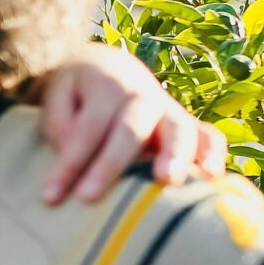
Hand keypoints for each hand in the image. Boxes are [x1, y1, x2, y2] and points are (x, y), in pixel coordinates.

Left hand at [40, 42, 228, 203]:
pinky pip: (209, 136)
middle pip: (129, 128)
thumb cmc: (78, 94)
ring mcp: (170, 110)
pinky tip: (212, 178)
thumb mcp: (59, 98)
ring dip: (174, 155)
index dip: (68, 163)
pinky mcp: (189, 126)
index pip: (87, 128)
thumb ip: (61, 124)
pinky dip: (214, 154)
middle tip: (89, 197)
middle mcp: (144, 94)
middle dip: (110, 164)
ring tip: (167, 181)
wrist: (108, 67)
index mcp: (107, 84)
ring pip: (177, 129)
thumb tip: (73, 155)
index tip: (49, 197)